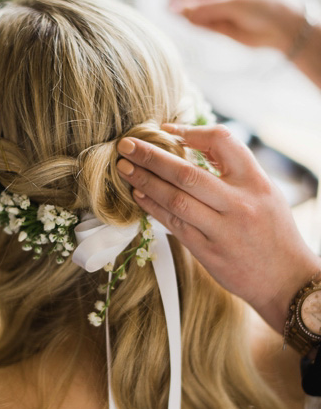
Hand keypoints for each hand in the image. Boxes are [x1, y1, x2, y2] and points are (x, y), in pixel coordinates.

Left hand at [115, 123, 320, 331]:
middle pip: (187, 173)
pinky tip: (137, 194)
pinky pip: (173, 224)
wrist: (286, 279)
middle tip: (126, 144)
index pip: (223, 142)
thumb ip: (232, 170)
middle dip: (152, 156)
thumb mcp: (263, 192)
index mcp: (256, 182)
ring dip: (144, 181)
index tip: (165, 130)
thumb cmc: (270, 230)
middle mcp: (240, 204)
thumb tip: (189, 143)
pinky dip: (153, 207)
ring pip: (175, 199)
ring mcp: (223, 229)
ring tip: (123, 168)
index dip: (190, 132)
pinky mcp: (208, 251)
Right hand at [170, 0, 302, 51]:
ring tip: (180, 16)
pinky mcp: (218, 29)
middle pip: (189, 0)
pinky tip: (189, 22)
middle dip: (179, 4)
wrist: (279, 28)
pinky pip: (200, 25)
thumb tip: (176, 9)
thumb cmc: (259, 6)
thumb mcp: (231, 1)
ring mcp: (216, 13)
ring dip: (184, 15)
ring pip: (193, 13)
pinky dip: (193, 24)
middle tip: (170, 10)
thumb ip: (203, 6)